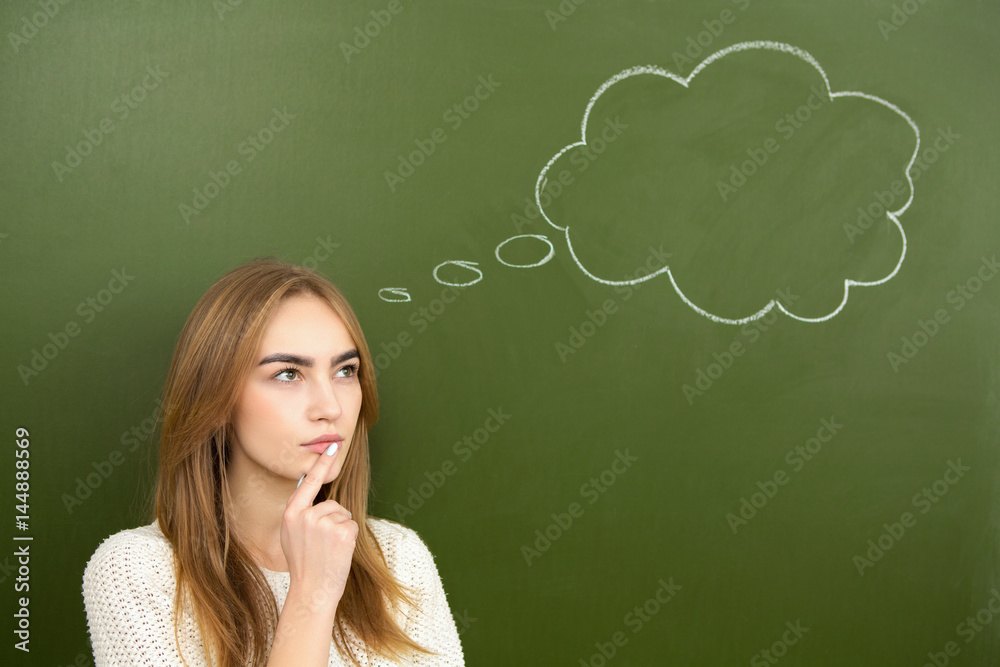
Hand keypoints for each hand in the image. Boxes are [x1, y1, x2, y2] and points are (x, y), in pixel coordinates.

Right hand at [279, 443, 356, 614]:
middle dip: (334, 521)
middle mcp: (305, 515)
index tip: (332, 446)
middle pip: (332, 504)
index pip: (309, 483)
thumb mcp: (291, 536)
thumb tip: (318, 499)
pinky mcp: (341, 532)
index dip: (321, 464)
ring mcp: (323, 523)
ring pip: (343, 516)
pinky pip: (352, 525)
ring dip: (342, 531)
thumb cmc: (304, 565)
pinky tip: (338, 552)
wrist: (311, 591)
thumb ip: (301, 515)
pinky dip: (350, 538)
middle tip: (323, 547)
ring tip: (329, 551)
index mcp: (291, 514)